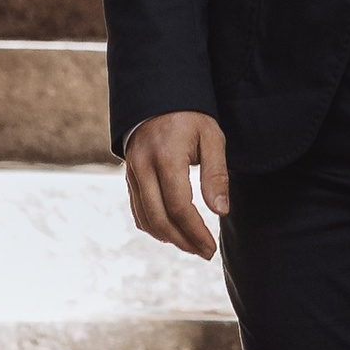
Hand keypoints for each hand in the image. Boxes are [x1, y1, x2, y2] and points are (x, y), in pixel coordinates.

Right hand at [124, 109, 230, 258]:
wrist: (158, 98)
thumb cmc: (191, 118)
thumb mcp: (212, 137)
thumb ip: (216, 174)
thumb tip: (220, 211)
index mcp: (166, 157)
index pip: (179, 206)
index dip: (195, 232)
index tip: (210, 247)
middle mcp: (143, 167)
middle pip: (160, 218)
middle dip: (183, 241)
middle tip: (205, 252)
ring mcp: (132, 173)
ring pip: (146, 219)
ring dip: (169, 238)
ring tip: (193, 245)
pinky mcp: (129, 177)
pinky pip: (138, 211)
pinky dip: (154, 227)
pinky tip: (173, 233)